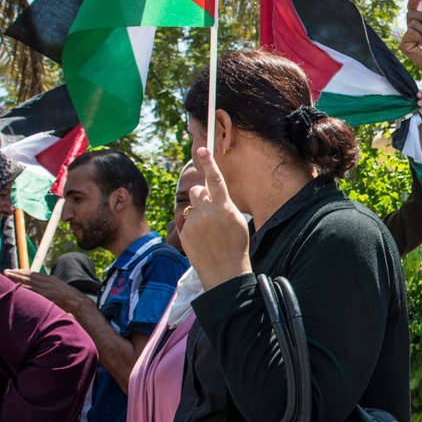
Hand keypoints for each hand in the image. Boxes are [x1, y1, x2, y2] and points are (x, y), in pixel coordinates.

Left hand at [4, 269, 92, 316]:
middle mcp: (46, 281)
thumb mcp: (59, 288)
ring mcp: (45, 287)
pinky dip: (22, 286)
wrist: (76, 301)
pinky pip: (31, 289)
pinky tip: (15, 286)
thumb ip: (50, 287)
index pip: (33, 273)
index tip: (14, 270)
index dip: (23, 271)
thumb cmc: (68, 298)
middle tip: (5, 270)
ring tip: (6, 275)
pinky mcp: (44, 294)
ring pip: (27, 280)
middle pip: (28, 275)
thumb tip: (43, 290)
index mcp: (50, 279)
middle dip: (16, 272)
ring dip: (16, 277)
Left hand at [180, 146, 251, 289]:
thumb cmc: (236, 245)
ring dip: (198, 212)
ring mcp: (194, 223)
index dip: (208, 163)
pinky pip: (186, 220)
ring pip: (191, 207)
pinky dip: (193, 226)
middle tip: (210, 209)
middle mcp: (208, 212)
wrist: (225, 271)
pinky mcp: (185, 232)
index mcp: (225, 208)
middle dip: (201, 196)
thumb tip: (210, 192)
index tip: (201, 150)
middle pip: (197, 191)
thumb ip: (223, 204)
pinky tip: (202, 239)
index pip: (215, 180)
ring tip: (208, 231)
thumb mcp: (237, 221)